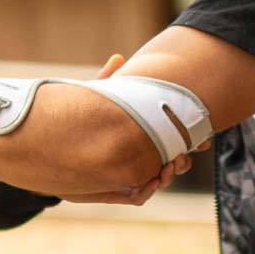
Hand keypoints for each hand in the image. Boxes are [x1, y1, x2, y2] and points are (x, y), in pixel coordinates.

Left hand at [52, 52, 203, 203]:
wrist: (52, 151)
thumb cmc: (78, 123)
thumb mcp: (94, 100)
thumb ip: (107, 81)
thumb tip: (118, 58)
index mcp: (142, 136)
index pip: (173, 137)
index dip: (191, 136)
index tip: (202, 133)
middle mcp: (140, 157)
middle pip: (174, 161)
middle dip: (183, 158)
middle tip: (185, 153)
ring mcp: (130, 175)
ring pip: (159, 179)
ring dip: (167, 175)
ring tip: (167, 167)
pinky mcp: (115, 190)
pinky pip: (137, 195)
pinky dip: (146, 190)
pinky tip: (149, 181)